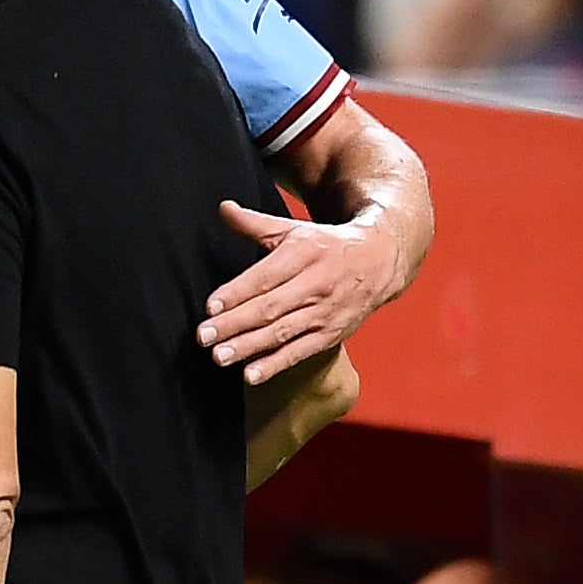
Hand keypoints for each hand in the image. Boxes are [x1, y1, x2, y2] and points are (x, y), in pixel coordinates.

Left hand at [203, 200, 405, 385]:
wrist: (379, 260)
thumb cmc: (326, 245)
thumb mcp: (294, 230)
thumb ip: (255, 224)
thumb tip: (223, 208)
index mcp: (304, 253)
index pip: (264, 277)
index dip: (236, 292)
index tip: (210, 307)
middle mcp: (315, 284)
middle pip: (269, 307)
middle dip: (234, 323)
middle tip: (203, 336)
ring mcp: (324, 312)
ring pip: (282, 332)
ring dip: (249, 347)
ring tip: (219, 357)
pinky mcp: (330, 334)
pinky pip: (300, 352)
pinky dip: (276, 364)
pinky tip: (251, 375)